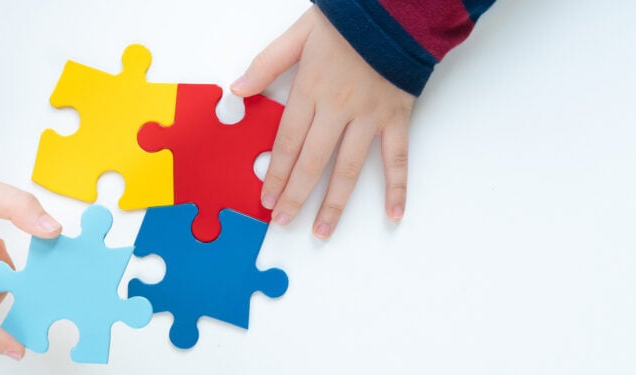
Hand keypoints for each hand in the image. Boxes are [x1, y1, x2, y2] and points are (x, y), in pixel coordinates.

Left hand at [231, 6, 414, 238]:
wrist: (396, 10)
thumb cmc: (347, 22)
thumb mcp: (298, 35)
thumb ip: (266, 64)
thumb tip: (237, 90)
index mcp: (311, 90)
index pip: (288, 142)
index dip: (276, 173)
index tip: (266, 198)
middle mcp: (338, 110)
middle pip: (312, 162)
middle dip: (295, 196)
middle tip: (283, 221)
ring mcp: (369, 117)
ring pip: (349, 169)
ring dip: (334, 204)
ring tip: (322, 231)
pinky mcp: (396, 118)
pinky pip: (397, 158)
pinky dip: (398, 187)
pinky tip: (393, 214)